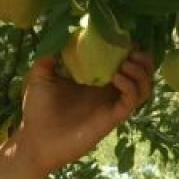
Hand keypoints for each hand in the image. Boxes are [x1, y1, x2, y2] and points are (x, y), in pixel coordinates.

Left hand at [9, 50, 153, 177]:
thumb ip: (48, 57)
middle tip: (131, 51)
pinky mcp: (112, 118)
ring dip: (140, 72)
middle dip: (143, 59)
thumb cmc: (37, 111)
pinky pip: (131, 101)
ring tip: (125, 64)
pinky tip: (116, 77)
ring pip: (143, 88)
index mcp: (96, 80)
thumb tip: (58, 37)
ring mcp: (111, 105)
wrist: (35, 141)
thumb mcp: (40, 76)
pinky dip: (130, 86)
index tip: (123, 38)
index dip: (129, 49)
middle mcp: (109, 92)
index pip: (125, 62)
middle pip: (142, 74)